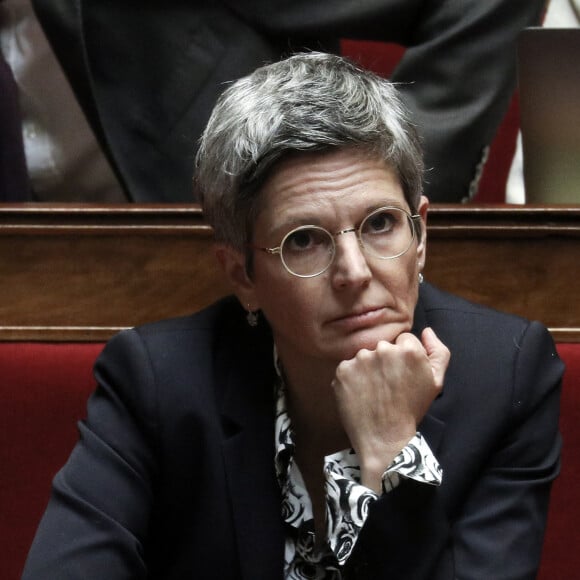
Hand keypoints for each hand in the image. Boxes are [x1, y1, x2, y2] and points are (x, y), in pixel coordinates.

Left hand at [331, 327, 449, 491]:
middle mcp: (383, 349)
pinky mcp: (342, 370)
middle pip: (383, 346)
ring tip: (374, 390)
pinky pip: (348, 366)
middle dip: (386, 361)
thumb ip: (438, 351)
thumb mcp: (436, 381)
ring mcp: (360, 359)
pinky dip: (353, 378)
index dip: (404, 358)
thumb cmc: (412, 409)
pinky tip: (361, 393)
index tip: (402, 375)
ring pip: (365, 356)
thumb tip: (427, 331)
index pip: (404, 340)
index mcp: (408, 349)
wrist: (384, 438)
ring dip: (368, 368)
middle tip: (388, 385)